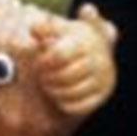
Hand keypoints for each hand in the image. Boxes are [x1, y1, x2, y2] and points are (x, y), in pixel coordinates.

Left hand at [29, 2, 117, 116]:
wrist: (94, 53)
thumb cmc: (70, 40)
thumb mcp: (60, 30)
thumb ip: (46, 28)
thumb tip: (34, 29)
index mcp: (86, 42)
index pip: (60, 55)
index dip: (44, 61)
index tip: (39, 62)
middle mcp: (98, 60)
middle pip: (65, 76)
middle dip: (48, 78)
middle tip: (41, 77)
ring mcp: (102, 79)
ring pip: (71, 92)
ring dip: (54, 91)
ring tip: (47, 86)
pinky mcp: (101, 95)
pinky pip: (78, 107)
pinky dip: (64, 103)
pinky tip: (58, 96)